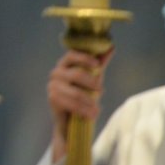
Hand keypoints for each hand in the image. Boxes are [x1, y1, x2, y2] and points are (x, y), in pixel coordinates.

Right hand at [48, 48, 113, 162]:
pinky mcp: (53, 99)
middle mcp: (56, 72)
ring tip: (97, 110)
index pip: (72, 55)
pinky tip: (92, 115)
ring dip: (90, 102)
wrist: (70, 117)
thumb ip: (99, 63)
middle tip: (101, 91)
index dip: (85, 58)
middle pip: (77, 74)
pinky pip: (72, 104)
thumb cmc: (82, 93)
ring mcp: (53, 86)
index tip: (97, 65)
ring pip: (76, 93)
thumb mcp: (93, 77)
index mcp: (64, 64)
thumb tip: (111, 47)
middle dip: (92, 83)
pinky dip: (85, 111)